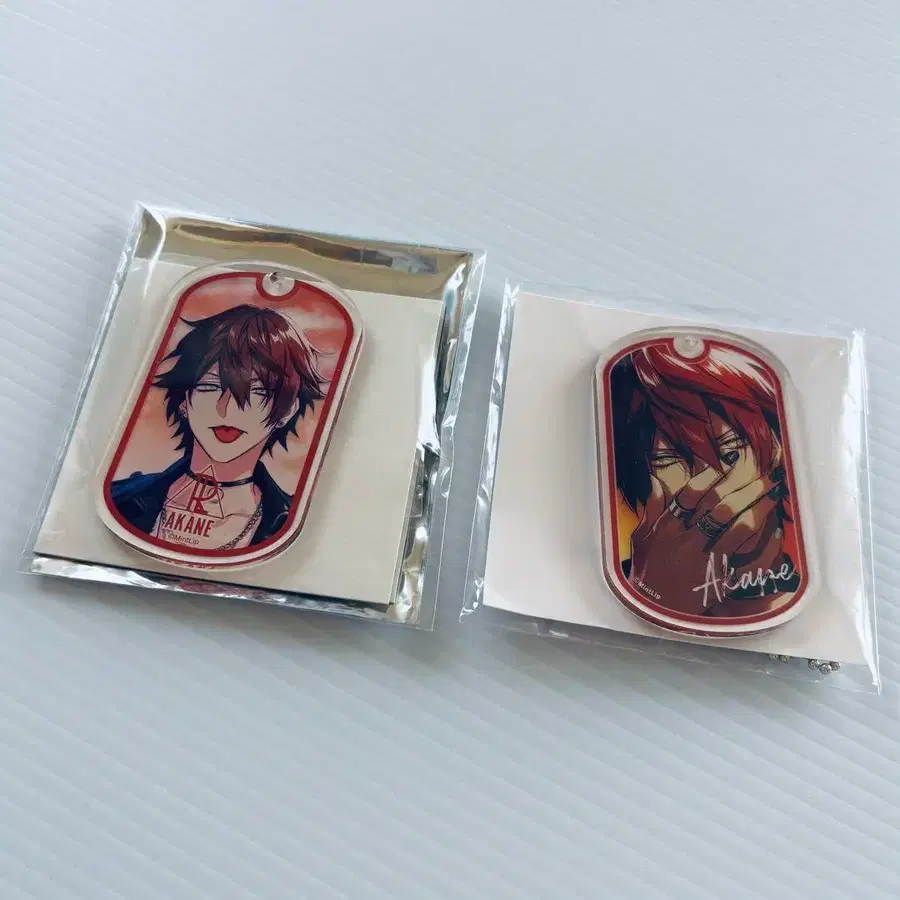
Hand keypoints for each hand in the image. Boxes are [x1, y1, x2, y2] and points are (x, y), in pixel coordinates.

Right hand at [628, 455, 786, 615]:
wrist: (656, 608)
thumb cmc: (647, 571)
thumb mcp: (641, 538)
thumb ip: (651, 509)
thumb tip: (656, 481)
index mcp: (668, 529)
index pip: (690, 496)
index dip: (710, 477)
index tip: (725, 463)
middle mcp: (688, 541)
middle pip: (719, 508)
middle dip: (743, 488)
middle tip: (762, 475)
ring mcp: (707, 561)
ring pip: (738, 530)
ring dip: (758, 511)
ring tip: (772, 496)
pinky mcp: (722, 580)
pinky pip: (750, 563)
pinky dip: (766, 548)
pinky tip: (776, 533)